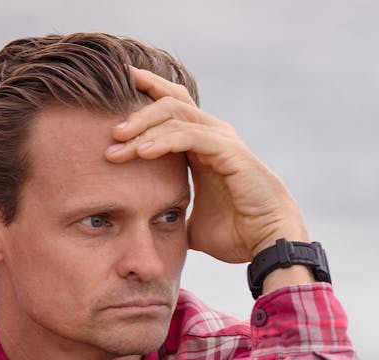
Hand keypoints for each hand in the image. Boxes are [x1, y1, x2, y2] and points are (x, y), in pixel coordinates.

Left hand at [106, 66, 308, 262]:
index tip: (113, 101)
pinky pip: (190, 135)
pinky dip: (163, 140)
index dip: (146, 97)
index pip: (172, 108)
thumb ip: (174, 218)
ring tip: (117, 144)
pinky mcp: (228, 151)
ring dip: (143, 126)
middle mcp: (213, 136)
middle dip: (137, 110)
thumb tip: (150, 232)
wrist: (268, 244)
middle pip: (171, 102)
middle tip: (110, 131)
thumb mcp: (193, 224)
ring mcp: (222, 140)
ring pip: (176, 114)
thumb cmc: (238, 233)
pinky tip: (142, 152)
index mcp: (203, 146)